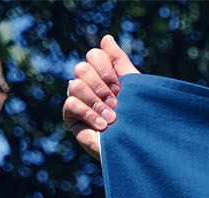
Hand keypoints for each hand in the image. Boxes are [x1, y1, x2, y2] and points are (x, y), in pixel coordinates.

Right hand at [63, 33, 137, 157]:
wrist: (137, 150)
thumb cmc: (138, 120)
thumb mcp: (133, 88)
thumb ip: (120, 62)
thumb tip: (106, 38)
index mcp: (102, 74)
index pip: (94, 55)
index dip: (106, 69)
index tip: (120, 88)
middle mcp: (88, 84)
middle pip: (82, 68)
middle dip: (101, 86)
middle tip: (116, 104)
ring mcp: (78, 99)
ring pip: (75, 84)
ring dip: (96, 102)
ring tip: (112, 118)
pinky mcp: (71, 117)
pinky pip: (71, 103)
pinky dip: (89, 113)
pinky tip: (103, 126)